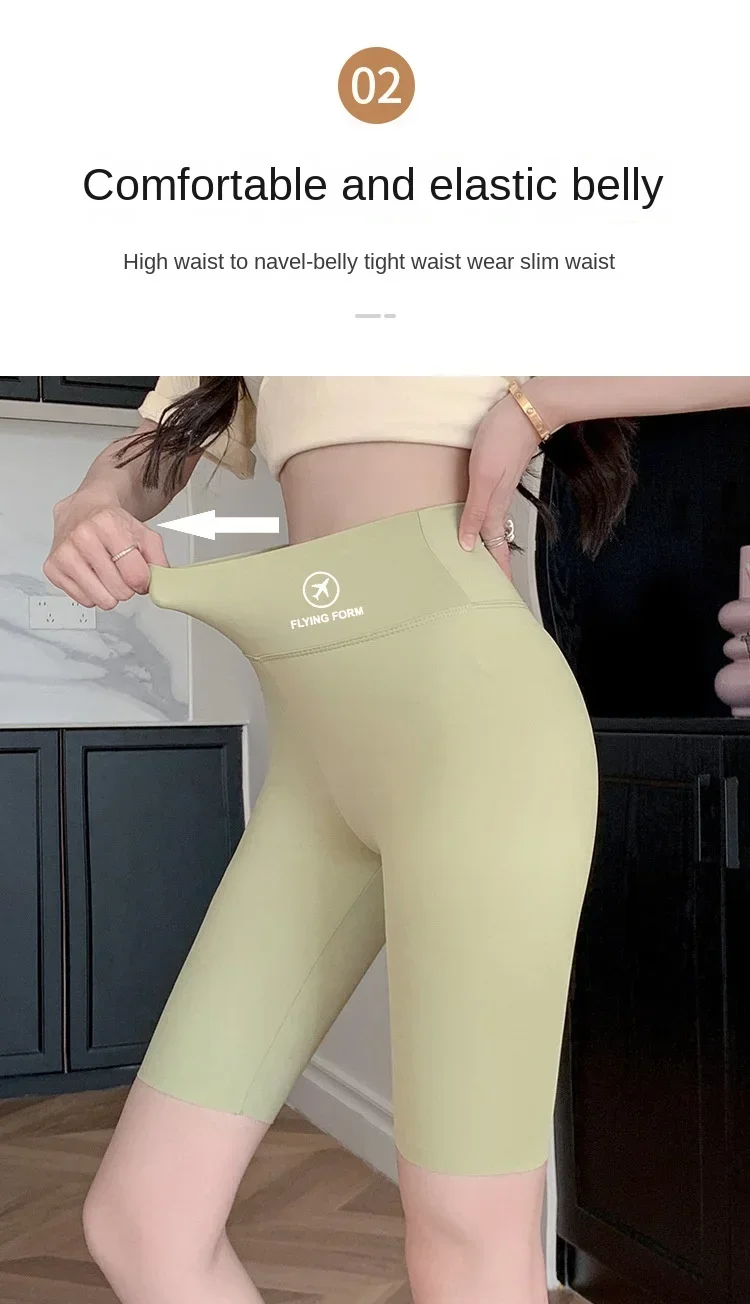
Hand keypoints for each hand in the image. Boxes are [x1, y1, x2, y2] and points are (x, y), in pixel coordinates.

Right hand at [44, 492, 168, 608]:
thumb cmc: (112, 523)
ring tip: (107, 574)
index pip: (135, 574)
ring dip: (109, 592)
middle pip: (119, 590)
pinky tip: (91, 574)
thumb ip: (158, 558)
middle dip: (126, 587)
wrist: (83, 509)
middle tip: (121, 572)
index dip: (143, 582)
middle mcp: (82, 537)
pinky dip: (91, 592)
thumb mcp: (143, 533)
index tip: (140, 577)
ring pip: (100, 599)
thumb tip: (159, 585)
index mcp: (107, 524)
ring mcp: (64, 553)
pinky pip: (83, 600)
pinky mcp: (52, 568)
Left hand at [458, 395, 540, 577]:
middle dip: (495, 565)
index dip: (497, 571)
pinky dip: (487, 523)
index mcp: (496, 506)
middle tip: (492, 587)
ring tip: (485, 563)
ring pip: (493, 524)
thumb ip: (476, 511)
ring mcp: (500, 487)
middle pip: (495, 540)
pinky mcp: (499, 473)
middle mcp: (499, 500)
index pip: (494, 547)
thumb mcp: (482, 478)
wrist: (527, 409)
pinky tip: (482, 524)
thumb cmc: (502, 438)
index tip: (498, 595)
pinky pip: (491, 507)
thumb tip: (468, 544)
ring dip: (490, 545)